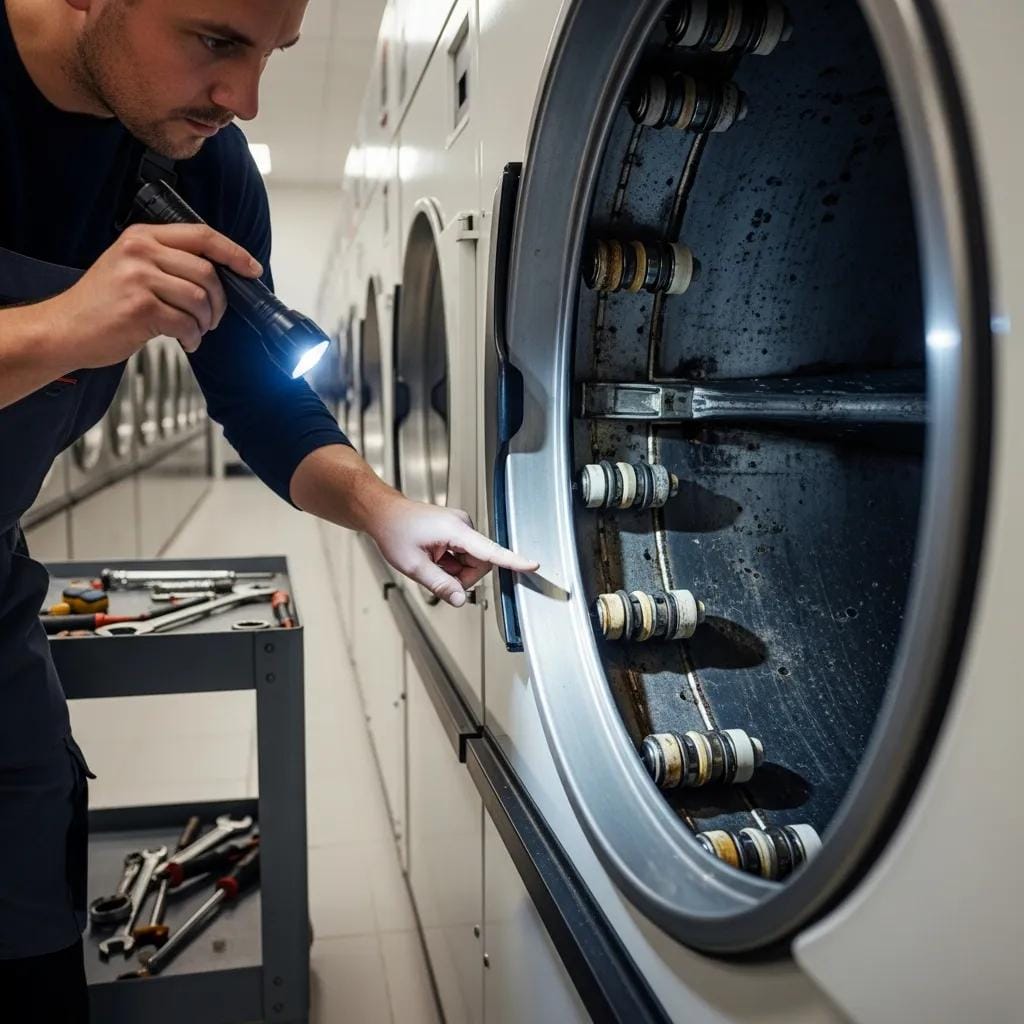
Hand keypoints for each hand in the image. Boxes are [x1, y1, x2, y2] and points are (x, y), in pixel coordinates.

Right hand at [49, 223, 261, 365]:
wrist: (64, 328)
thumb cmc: (99, 303)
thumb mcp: (129, 266)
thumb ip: (167, 262)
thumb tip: (216, 275)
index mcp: (142, 237)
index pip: (202, 235)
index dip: (234, 252)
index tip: (251, 268)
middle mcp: (141, 251)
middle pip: (208, 272)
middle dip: (220, 302)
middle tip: (212, 318)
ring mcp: (139, 278)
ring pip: (200, 299)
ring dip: (205, 323)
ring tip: (194, 331)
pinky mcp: (141, 307)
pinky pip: (186, 323)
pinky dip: (192, 338)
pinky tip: (184, 341)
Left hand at [367, 495, 538, 607]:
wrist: (384, 514)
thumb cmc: (395, 531)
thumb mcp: (413, 565)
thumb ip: (440, 584)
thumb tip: (459, 599)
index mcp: (455, 530)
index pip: (490, 551)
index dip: (513, 561)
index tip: (532, 565)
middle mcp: (462, 525)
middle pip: (480, 562)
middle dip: (462, 576)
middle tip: (437, 574)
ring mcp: (460, 526)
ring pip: (472, 561)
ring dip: (454, 569)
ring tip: (431, 562)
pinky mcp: (457, 529)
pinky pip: (464, 554)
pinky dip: (451, 562)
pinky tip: (434, 557)